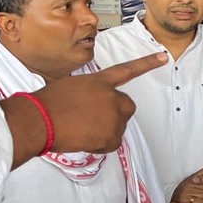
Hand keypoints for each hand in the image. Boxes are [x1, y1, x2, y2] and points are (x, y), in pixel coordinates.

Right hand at [4, 52, 168, 165]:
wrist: (38, 120)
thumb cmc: (46, 104)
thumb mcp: (69, 86)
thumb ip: (88, 92)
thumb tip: (90, 106)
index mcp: (99, 82)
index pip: (127, 70)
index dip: (146, 64)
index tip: (163, 57)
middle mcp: (111, 97)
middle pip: (127, 106)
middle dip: (115, 112)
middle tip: (91, 118)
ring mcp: (113, 116)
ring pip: (118, 126)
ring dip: (105, 129)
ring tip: (81, 128)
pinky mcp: (111, 136)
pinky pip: (113, 143)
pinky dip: (101, 145)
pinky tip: (84, 139)